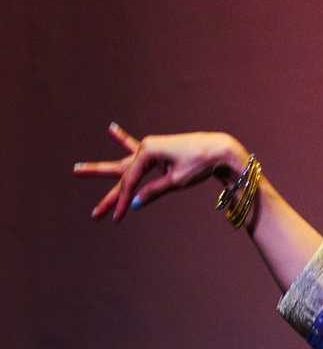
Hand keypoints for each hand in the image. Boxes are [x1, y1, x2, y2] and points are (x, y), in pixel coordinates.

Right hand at [74, 124, 245, 221]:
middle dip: (106, 194)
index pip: (130, 182)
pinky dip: (123, 139)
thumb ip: (154, 191)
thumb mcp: (176, 181)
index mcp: (147, 152)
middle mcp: (145, 148)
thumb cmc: (198, 164)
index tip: (117, 218)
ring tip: (78, 169)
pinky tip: (112, 129)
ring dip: (103, 170)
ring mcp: (149, 149)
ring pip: (124, 166)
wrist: (217, 150)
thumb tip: (134, 204)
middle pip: (120, 175)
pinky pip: (135, 147)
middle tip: (90, 210)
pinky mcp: (156, 151)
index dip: (122, 201)